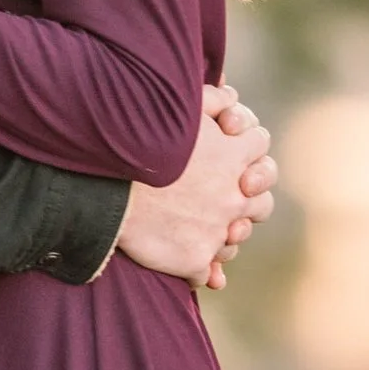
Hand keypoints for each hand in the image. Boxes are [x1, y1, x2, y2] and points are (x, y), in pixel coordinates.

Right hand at [116, 85, 277, 289]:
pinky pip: (211, 271)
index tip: (231, 156)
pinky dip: (203, 268)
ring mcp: (218, 232)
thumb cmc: (140, 140)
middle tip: (225, 198)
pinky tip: (188, 262)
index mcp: (235, 156)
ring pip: (237, 239)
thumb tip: (233, 98)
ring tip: (203, 230)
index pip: (261, 149)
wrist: (106, 186)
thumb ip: (214, 99)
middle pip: (262, 202)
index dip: (247, 150)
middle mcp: (234, 196)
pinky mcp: (196, 260)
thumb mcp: (182, 108)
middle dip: (247, 199)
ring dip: (226, 234)